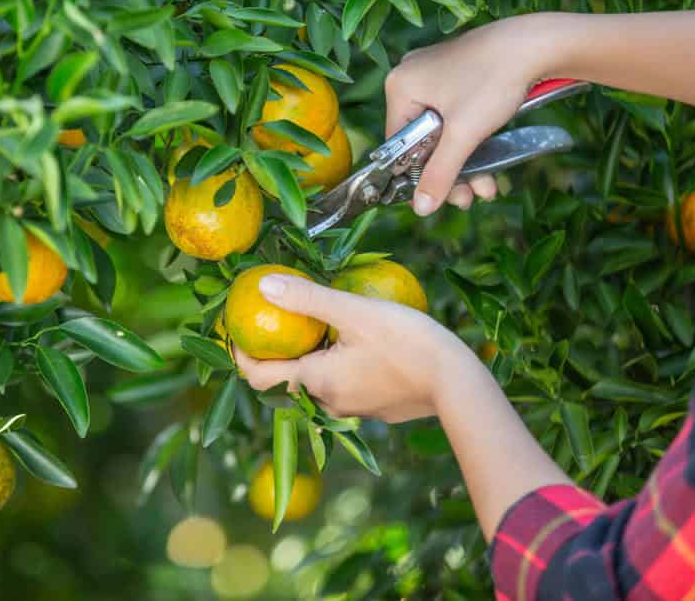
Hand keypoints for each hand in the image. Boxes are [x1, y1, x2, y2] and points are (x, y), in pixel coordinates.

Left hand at [232, 272, 480, 422]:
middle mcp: (329, 403)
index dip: (240, 355)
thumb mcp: (354, 311)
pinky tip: (351, 341)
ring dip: (308, 358)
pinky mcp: (379, 408)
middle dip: (275, 353)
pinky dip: (336, 365)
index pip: (258, 377)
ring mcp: (356, 410)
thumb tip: (264, 284)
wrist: (460, 384)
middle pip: (286, 380)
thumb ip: (307, 298)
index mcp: (315, 382)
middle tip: (272, 321)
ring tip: (313, 326)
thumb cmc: (407, 343)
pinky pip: (345, 386)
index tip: (234, 332)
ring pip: (318, 383)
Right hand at [385, 13, 558, 214]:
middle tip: (468, 198)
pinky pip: (455, 116)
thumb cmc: (494, 80)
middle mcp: (411, 76)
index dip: (420, 174)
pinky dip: (470, 138)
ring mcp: (434, 73)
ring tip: (486, 186)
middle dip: (450, 172)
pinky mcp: (457, 74)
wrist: (537, 43)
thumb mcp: (464, 134)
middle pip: (422, 141)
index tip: (442, 196)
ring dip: (465, 161)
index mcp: (400, 86)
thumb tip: (421, 209)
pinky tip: (490, 159)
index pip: (399, 143)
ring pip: (443, 132)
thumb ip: (440, 173)